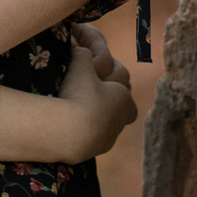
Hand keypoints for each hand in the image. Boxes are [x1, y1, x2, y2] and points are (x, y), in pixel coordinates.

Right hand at [55, 29, 137, 162]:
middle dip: (113, 98)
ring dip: (101, 115)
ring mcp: (110, 137)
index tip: (100, 70)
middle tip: (95, 90)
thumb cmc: (80, 94)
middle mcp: (122, 119)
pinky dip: (90, 128)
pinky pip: (97, 136)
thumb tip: (80, 47)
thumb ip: (83, 54)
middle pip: (125, 107)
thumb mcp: (80, 65)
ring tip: (82, 107)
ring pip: (111, 123)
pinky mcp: (97, 149)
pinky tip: (75, 123)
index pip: (124, 82)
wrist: (72, 131)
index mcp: (124, 97)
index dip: (113, 74)